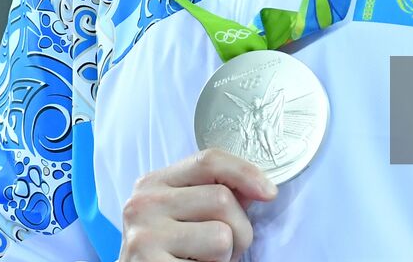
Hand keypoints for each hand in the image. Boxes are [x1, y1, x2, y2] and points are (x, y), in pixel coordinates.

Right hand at [119, 148, 276, 261]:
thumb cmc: (167, 251)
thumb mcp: (183, 213)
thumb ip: (215, 194)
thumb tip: (258, 186)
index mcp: (153, 183)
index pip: (208, 160)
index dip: (246, 172)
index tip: (269, 192)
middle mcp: (143, 205)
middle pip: (222, 199)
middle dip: (239, 229)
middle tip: (224, 249)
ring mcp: (144, 238)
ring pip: (221, 237)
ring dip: (226, 257)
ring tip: (204, 260)